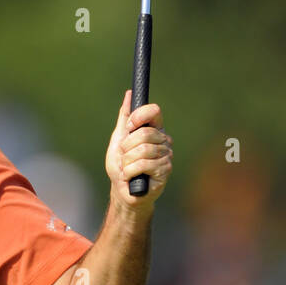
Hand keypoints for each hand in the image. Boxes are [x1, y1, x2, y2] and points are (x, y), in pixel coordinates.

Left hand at [105, 90, 172, 211]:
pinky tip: (130, 177)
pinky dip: (130, 171)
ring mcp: (166, 156)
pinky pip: (143, 165)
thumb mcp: (118, 139)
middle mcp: (164, 141)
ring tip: (127, 168)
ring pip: (143, 150)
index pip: (154, 112)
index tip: (129, 125)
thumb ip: (125, 117)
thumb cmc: (121, 165)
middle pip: (145, 133)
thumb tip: (129, 94)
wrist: (122, 190)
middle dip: (127, 146)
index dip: (139, 116)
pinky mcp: (165, 171)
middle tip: (124, 155)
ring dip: (127, 161)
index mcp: (154, 130)